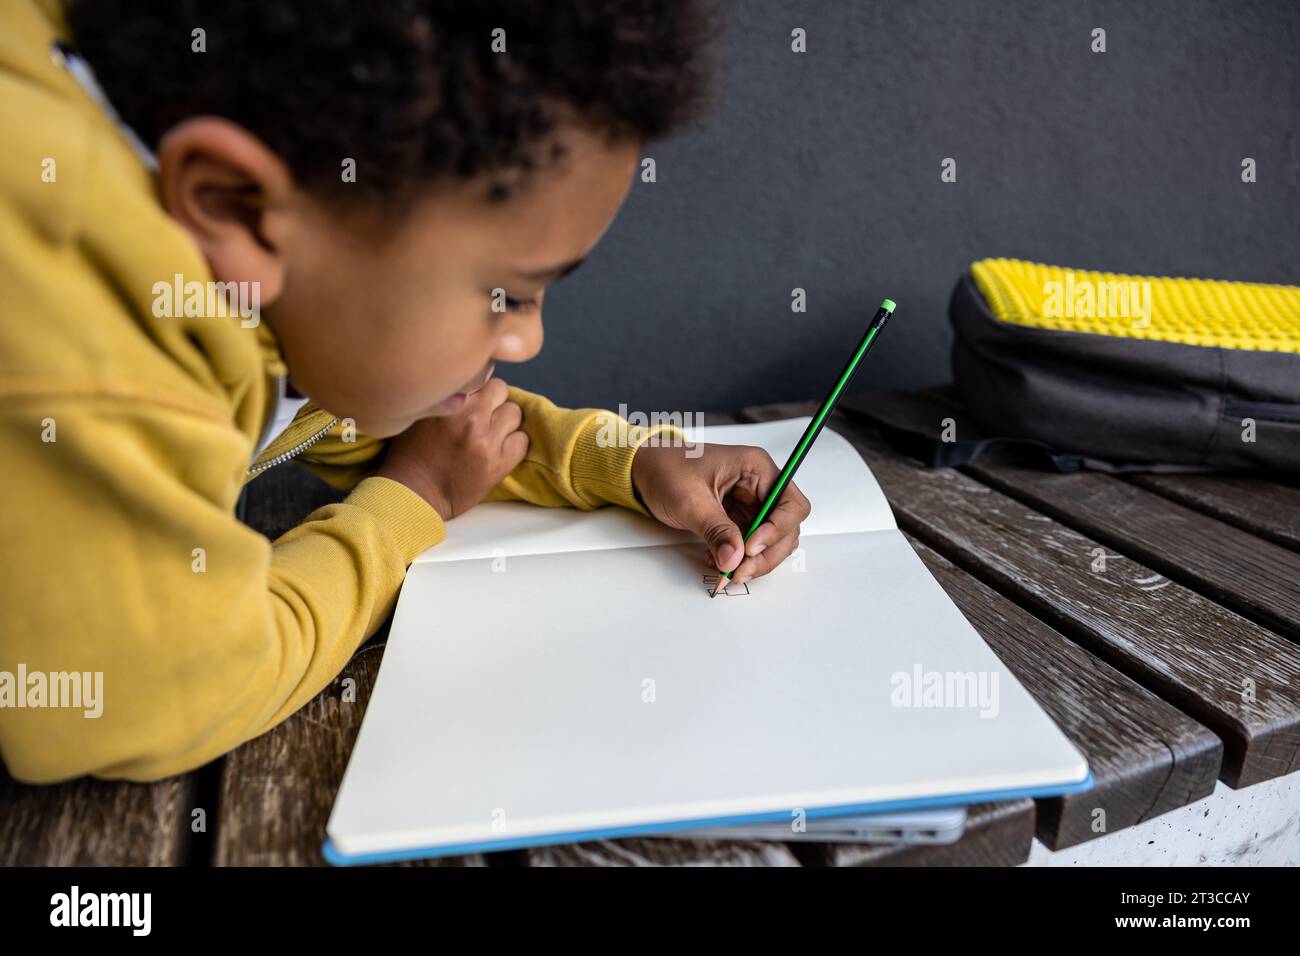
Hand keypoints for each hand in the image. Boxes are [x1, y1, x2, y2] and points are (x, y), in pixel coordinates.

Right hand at [376, 378, 528, 518]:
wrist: (414, 493)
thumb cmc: (412, 454)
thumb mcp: (421, 413)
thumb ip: (447, 396)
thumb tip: (470, 379)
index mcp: (448, 402)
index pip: (480, 375)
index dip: (478, 387)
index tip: (473, 398)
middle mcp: (469, 418)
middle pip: (501, 390)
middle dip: (493, 401)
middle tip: (482, 416)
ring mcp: (486, 441)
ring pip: (515, 413)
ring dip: (505, 422)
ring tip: (489, 434)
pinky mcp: (500, 463)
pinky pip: (523, 441)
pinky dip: (513, 444)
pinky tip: (497, 451)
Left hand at [631, 441, 811, 588]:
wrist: (645, 471)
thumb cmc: (666, 470)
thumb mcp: (690, 500)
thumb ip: (716, 530)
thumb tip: (735, 559)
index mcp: (756, 467)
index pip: (790, 504)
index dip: (777, 529)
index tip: (751, 547)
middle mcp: (760, 485)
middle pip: (785, 527)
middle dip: (766, 553)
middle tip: (739, 571)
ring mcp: (751, 503)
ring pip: (771, 541)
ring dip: (754, 561)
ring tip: (727, 572)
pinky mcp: (739, 518)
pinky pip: (750, 545)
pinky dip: (739, 559)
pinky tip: (717, 562)